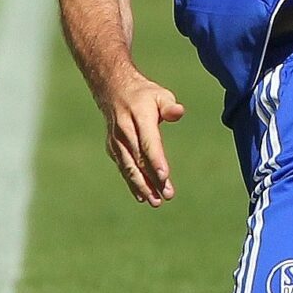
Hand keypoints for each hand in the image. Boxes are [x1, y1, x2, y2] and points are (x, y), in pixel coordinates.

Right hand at [97, 72, 184, 205]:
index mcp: (138, 117)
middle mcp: (125, 131)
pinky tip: (142, 195)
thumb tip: (179, 113)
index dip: (156, 160)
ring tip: (155, 202)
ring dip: (142, 186)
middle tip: (165, 197)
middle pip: (139, 160)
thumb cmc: (144, 95)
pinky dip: (132, 182)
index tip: (165, 176)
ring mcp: (116, 141)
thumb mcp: (160, 94)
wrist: (113, 91)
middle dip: (152, 180)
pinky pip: (124, 168)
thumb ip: (169, 105)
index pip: (148, 142)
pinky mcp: (113, 149)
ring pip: (129, 167)